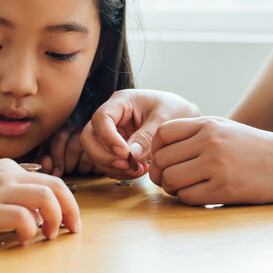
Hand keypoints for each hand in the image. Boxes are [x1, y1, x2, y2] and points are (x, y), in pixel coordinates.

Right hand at [0, 160, 81, 242]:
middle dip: (71, 211)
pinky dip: (30, 231)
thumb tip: (33, 213)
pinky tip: (22, 240)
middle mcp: (6, 176)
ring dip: (54, 220)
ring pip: (45, 199)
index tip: (70, 221)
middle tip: (72, 231)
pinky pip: (21, 218)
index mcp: (8, 169)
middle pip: (56, 187)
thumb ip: (7, 192)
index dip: (68, 202)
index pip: (52, 180)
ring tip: (48, 236)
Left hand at [40, 125, 97, 176]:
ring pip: (86, 154)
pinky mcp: (104, 147)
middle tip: (68, 172)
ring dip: (80, 168)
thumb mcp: (52, 164)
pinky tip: (89, 170)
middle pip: (72, 147)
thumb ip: (45, 165)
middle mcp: (79, 131)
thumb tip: (46, 164)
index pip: (58, 138)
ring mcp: (94, 138)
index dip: (57, 158)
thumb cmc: (67, 165)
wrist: (88, 167)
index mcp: (63, 131)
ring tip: (79, 170)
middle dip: (68, 164)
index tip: (56, 173)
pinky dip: (92, 169)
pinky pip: (98, 160)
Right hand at [80, 89, 200, 179]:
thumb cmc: (175, 110)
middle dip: (103, 156)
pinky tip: (140, 171)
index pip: (101, 118)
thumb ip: (147, 136)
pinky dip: (119, 171)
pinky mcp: (116, 148)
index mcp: (121, 101)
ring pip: (95, 153)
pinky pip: (108, 163)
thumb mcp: (164, 119)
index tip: (125, 153)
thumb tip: (130, 155)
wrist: (183, 118)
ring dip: (113, 167)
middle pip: (89, 138)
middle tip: (127, 166)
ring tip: (139, 170)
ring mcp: (112, 133)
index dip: (108, 138)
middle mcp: (111, 117)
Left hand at [149, 117, 272, 204]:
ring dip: (171, 189)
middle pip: (162, 160)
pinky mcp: (224, 189)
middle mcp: (210, 143)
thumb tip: (158, 150)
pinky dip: (187, 199)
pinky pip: (188, 197)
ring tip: (184, 188)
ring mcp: (217, 166)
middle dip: (160, 174)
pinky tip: (199, 195)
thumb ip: (194, 134)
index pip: (162, 134)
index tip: (163, 160)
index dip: (156, 150)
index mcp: (207, 125)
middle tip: (168, 180)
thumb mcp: (224, 128)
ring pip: (171, 180)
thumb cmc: (254, 148)